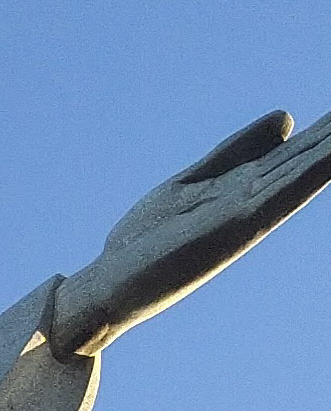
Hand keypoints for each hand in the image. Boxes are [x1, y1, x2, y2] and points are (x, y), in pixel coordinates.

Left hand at [50, 107, 330, 356]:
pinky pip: (272, 200)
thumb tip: (286, 117)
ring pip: (299, 176)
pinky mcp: (226, 233)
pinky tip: (327, 160)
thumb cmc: (145, 242)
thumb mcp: (193, 182)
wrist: (104, 289)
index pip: (300, 149)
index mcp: (244, 187)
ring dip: (329, 155)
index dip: (330, 128)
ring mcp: (242, 217)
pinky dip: (303, 179)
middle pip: (306, 159)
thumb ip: (234, 152)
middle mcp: (251, 202)